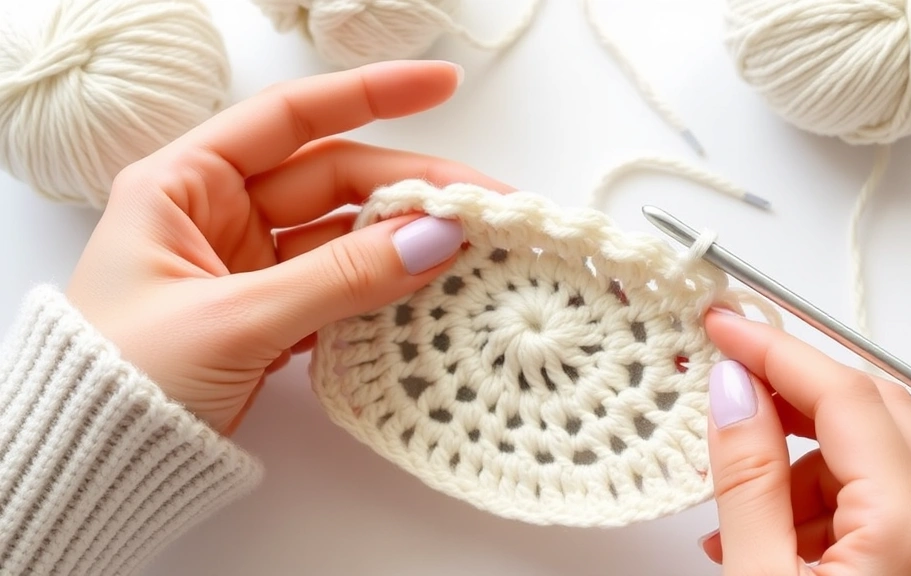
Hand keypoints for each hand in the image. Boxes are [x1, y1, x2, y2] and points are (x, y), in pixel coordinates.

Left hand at [66, 60, 511, 434]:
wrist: (93, 468)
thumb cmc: (126, 381)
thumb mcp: (234, 320)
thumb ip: (340, 278)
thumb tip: (437, 238)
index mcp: (185, 184)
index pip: (291, 118)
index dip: (371, 94)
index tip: (443, 86)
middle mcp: (218, 214)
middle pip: (334, 180)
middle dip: (410, 188)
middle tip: (484, 205)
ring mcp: (247, 266)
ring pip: (344, 236)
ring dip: (405, 242)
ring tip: (473, 249)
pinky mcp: (268, 315)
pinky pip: (339, 287)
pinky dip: (382, 290)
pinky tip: (429, 290)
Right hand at [698, 309, 910, 574]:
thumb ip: (748, 481)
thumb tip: (733, 392)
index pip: (844, 395)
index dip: (775, 350)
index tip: (724, 328)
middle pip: (872, 411)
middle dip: (791, 396)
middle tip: (728, 389)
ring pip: (876, 457)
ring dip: (803, 463)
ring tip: (742, 513)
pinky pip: (883, 501)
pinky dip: (823, 505)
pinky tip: (776, 541)